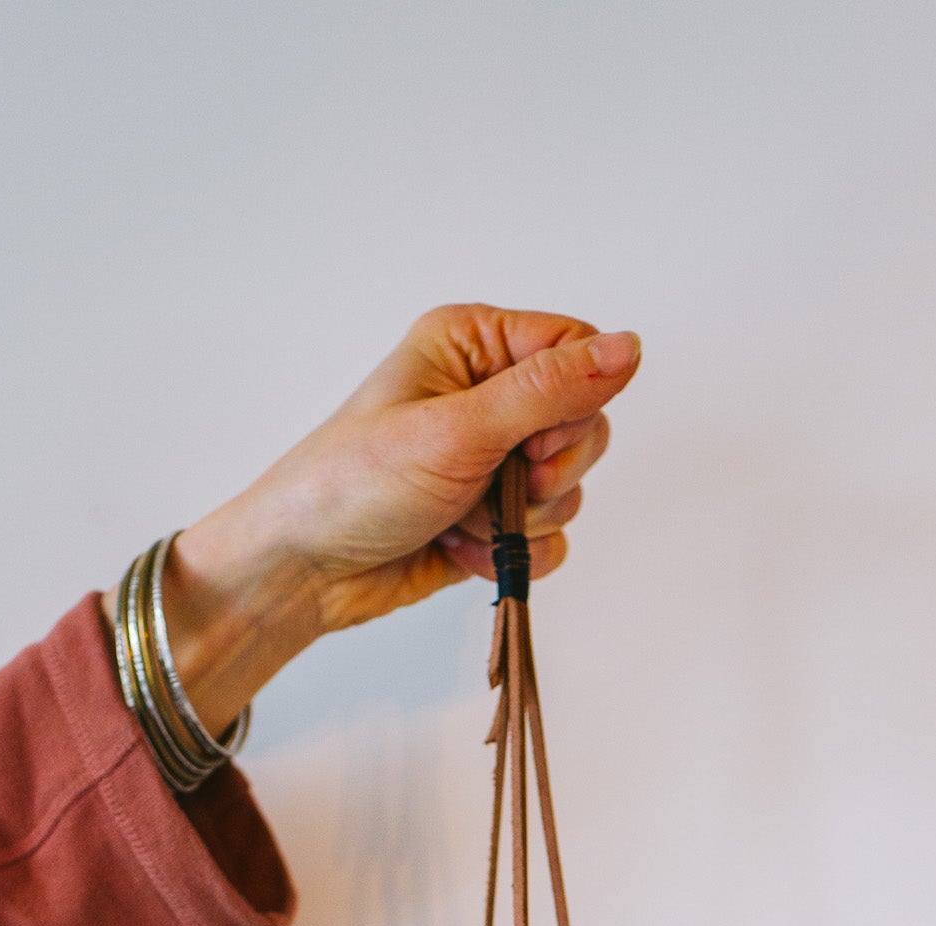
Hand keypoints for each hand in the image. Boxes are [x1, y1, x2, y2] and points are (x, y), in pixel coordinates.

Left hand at [117, 305, 640, 737]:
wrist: (306, 570)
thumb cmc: (355, 484)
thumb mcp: (459, 428)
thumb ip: (550, 390)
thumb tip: (629, 348)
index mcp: (474, 344)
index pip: (577, 350)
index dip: (575, 402)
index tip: (533, 440)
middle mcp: (487, 394)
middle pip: (584, 424)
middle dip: (551, 470)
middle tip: (498, 485)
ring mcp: (491, 460)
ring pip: (570, 487)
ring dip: (525, 518)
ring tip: (464, 519)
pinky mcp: (491, 518)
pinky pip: (549, 537)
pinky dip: (514, 553)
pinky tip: (461, 548)